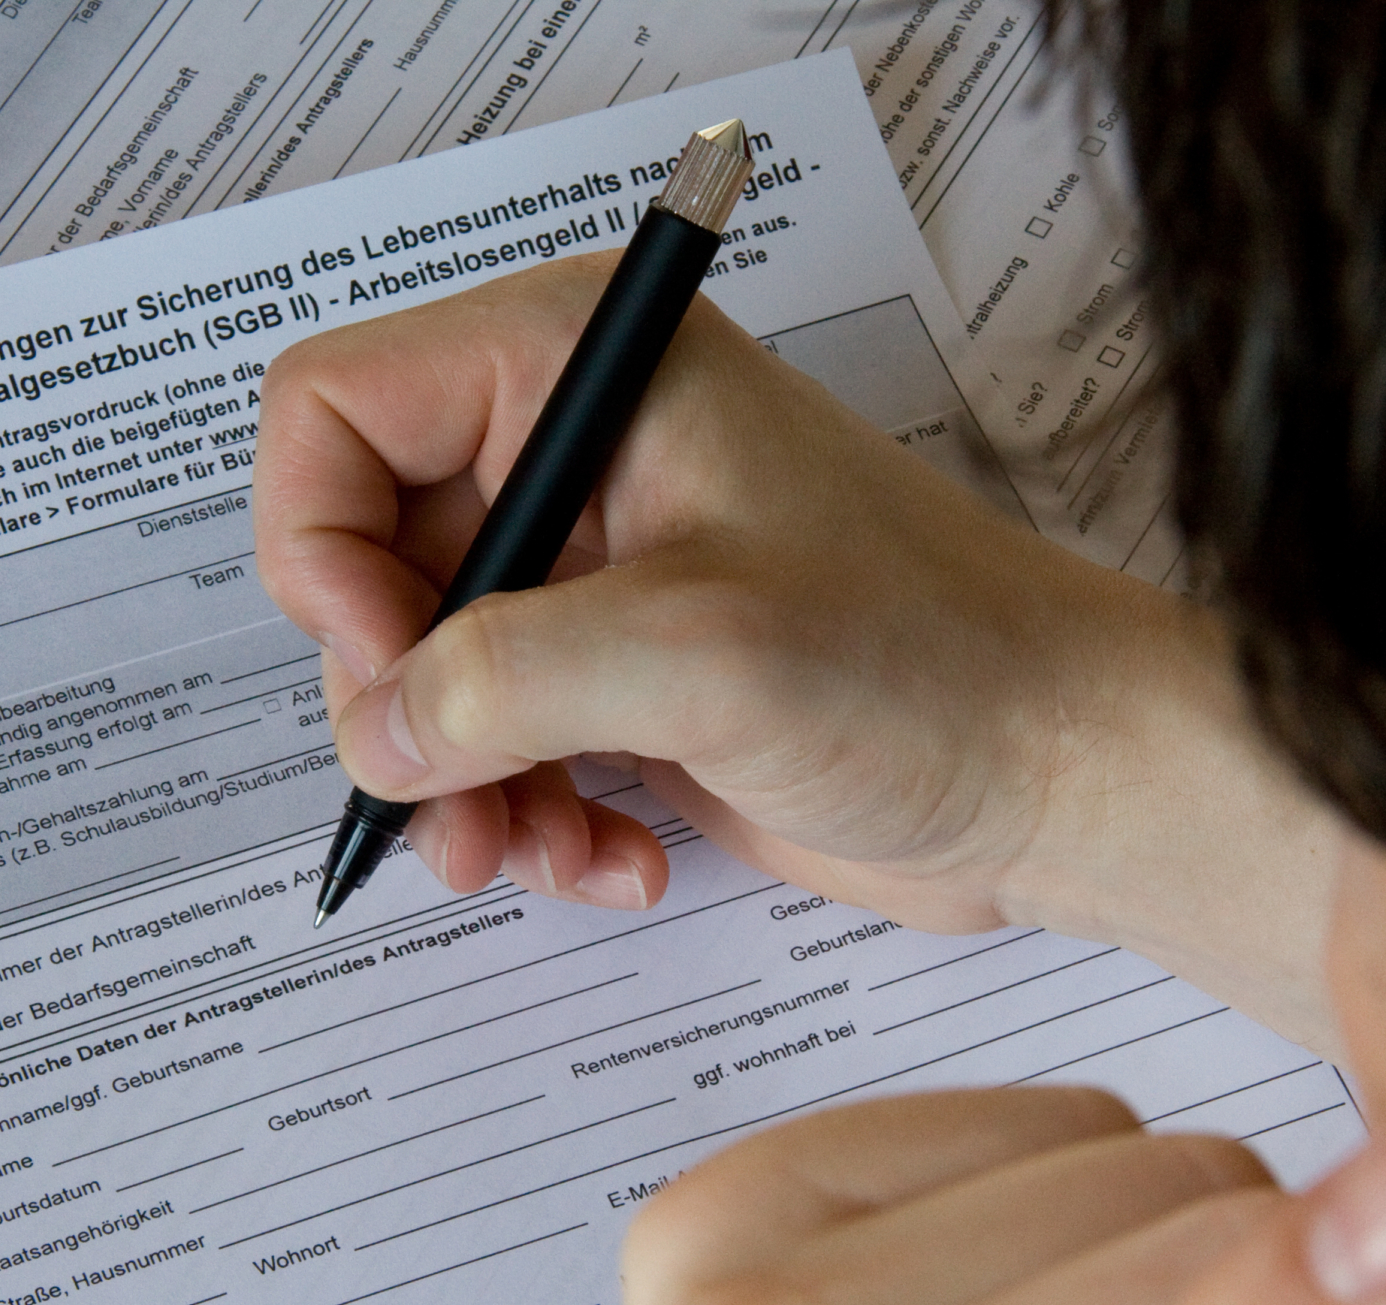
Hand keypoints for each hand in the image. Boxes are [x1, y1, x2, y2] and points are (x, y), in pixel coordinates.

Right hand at [255, 256, 1346, 1049]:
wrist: (1063, 775)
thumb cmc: (935, 665)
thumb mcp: (697, 653)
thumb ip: (502, 678)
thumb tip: (376, 737)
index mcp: (581, 367)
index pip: (336, 409)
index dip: (322, 550)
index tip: (396, 675)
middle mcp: (570, 451)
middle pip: (362, 563)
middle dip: (401, 707)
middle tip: (460, 806)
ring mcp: (593, 567)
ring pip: (420, 674)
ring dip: (462, 790)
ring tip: (540, 854)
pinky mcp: (619, 672)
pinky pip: (496, 745)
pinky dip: (528, 818)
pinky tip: (616, 857)